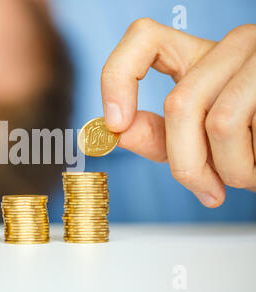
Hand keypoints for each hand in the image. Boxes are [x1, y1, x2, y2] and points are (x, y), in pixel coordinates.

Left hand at [101, 18, 255, 207]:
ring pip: (220, 121)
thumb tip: (118, 133)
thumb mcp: (196, 139)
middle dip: (186, 163)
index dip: (118, 76)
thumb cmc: (248, 145)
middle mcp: (231, 47)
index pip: (144, 38)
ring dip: (229, 170)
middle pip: (180, 103)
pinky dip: (254, 164)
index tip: (114, 122)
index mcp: (197, 58)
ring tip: (246, 174)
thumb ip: (157, 135)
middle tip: (204, 188)